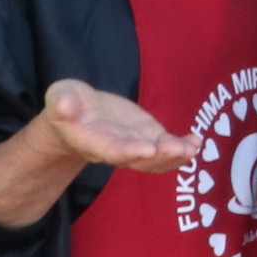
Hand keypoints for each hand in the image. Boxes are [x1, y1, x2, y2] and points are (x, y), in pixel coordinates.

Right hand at [38, 79, 192, 172]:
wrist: (77, 114)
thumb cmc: (67, 103)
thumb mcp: (60, 96)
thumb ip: (62, 102)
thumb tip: (64, 104)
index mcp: (93, 141)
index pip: (112, 150)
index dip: (129, 151)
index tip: (148, 149)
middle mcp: (117, 149)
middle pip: (139, 159)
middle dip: (160, 156)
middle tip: (179, 149)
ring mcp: (135, 145)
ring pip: (156, 158)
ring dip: (175, 156)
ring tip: (192, 148)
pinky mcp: (148, 136)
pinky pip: (166, 146)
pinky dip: (182, 146)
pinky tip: (195, 141)